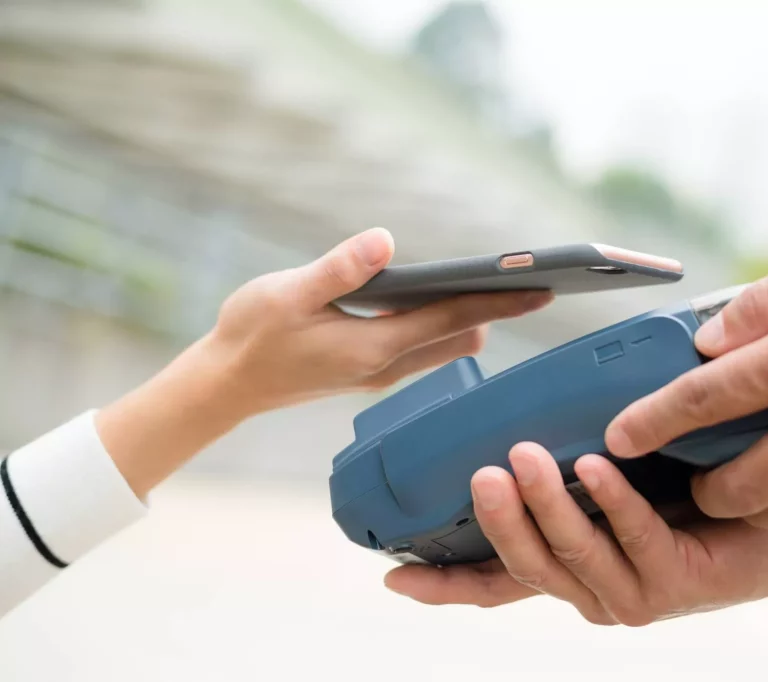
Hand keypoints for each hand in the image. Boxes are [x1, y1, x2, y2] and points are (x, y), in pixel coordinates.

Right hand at [205, 227, 550, 412]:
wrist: (225, 384)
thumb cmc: (250, 335)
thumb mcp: (287, 295)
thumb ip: (338, 269)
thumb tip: (386, 241)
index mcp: (374, 346)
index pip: (453, 319)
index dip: (499, 302)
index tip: (540, 289)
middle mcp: (387, 365)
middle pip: (461, 334)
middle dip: (499, 310)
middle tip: (536, 282)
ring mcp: (380, 371)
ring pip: (446, 345)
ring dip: (472, 317)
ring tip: (500, 285)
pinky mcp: (370, 369)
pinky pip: (425, 347)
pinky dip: (446, 324)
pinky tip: (445, 299)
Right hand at [384, 442, 767, 625]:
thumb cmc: (690, 497)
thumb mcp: (613, 481)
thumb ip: (571, 467)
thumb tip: (527, 415)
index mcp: (570, 570)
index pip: (494, 583)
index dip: (443, 584)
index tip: (394, 571)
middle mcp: (591, 591)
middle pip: (523, 564)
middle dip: (498, 519)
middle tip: (483, 471)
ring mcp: (630, 595)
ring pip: (570, 554)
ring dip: (545, 504)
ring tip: (525, 457)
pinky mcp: (673, 584)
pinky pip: (634, 539)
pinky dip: (611, 501)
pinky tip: (596, 465)